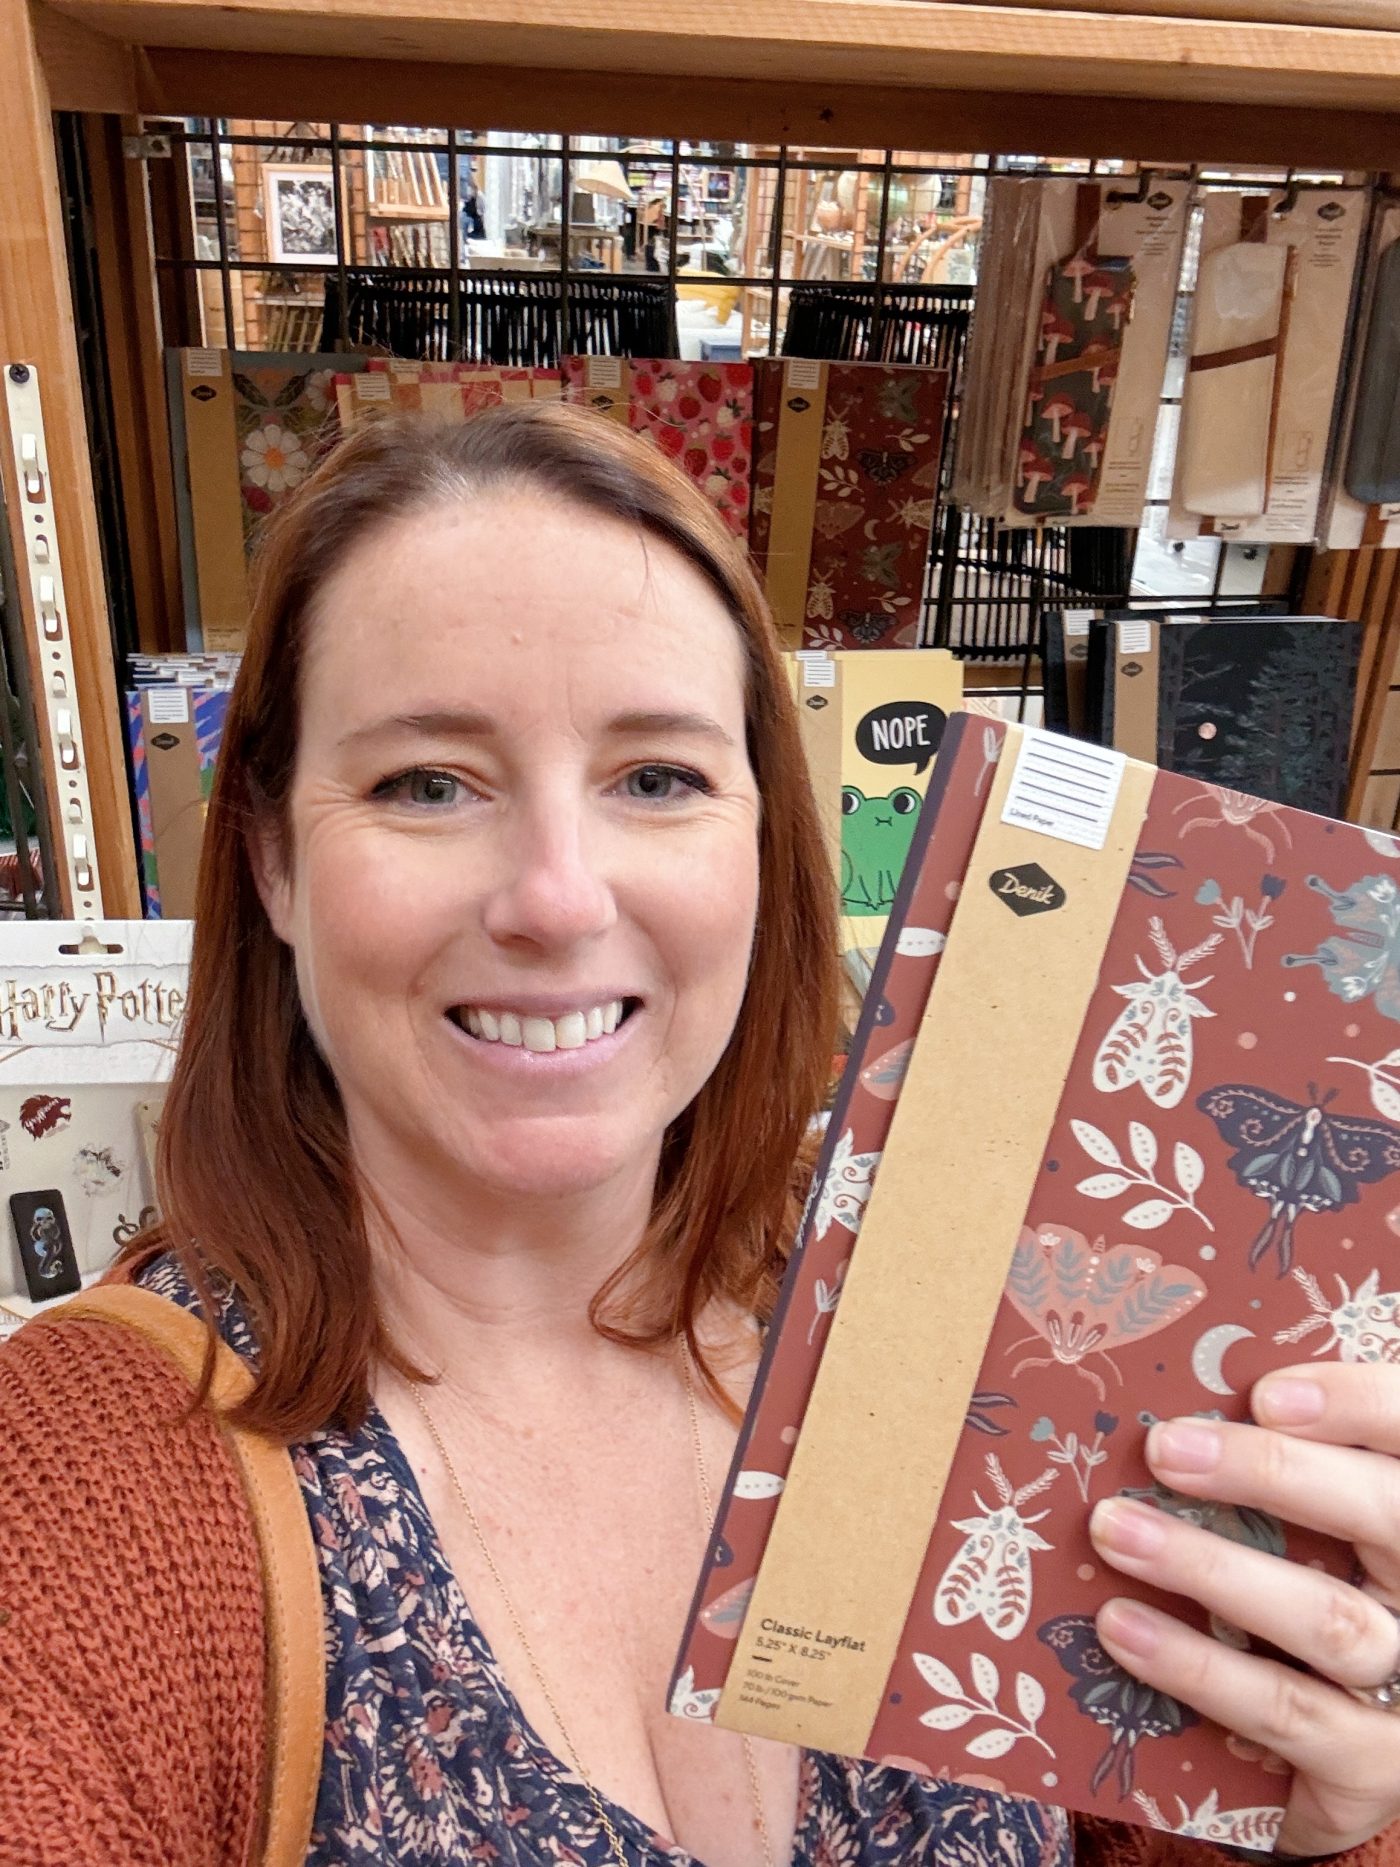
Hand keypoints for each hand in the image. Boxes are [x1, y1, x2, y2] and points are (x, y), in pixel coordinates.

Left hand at [1088, 1363, 1399, 1858]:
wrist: (1333, 1751)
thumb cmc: (1309, 1594)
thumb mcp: (1311, 1526)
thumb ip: (1281, 1467)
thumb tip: (1183, 1391)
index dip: (1356, 1404)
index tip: (1265, 1393)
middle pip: (1384, 1515)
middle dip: (1274, 1473)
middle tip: (1164, 1449)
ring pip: (1331, 1619)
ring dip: (1212, 1569)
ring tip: (1116, 1531)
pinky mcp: (1372, 1768)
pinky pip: (1286, 1711)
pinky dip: (1197, 1667)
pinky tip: (1120, 1629)